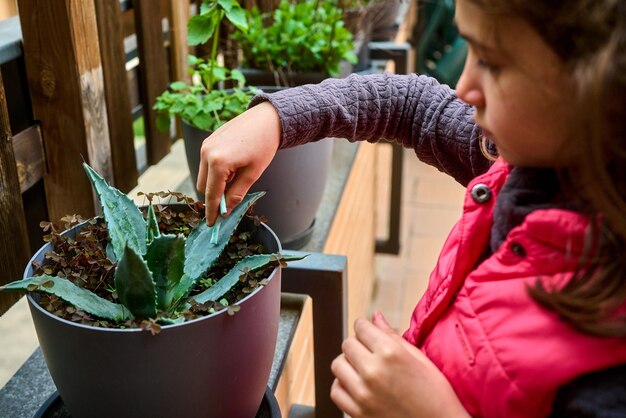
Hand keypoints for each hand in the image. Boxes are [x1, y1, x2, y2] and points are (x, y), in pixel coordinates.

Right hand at [196, 101, 280, 224]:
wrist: (266, 119)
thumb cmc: (263, 145)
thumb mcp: (252, 173)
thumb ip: (237, 193)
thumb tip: (226, 210)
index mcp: (218, 162)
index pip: (211, 194)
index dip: (212, 211)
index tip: (213, 224)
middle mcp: (207, 153)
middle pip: (203, 187)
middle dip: (215, 196)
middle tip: (232, 199)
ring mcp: (205, 145)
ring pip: (203, 175)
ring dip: (216, 182)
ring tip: (237, 175)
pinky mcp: (208, 141)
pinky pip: (206, 163)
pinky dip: (216, 171)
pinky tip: (234, 165)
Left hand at [330, 311, 470, 417]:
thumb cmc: (436, 395)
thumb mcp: (420, 359)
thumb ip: (393, 336)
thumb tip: (375, 316)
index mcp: (391, 354)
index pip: (361, 328)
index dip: (364, 326)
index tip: (367, 330)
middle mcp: (373, 371)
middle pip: (347, 344)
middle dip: (357, 344)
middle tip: (369, 351)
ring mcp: (363, 394)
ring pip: (338, 365)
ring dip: (348, 363)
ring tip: (363, 368)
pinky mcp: (357, 412)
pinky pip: (336, 391)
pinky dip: (343, 385)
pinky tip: (357, 385)